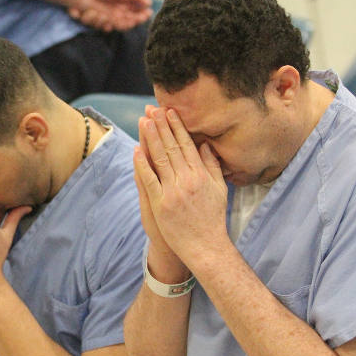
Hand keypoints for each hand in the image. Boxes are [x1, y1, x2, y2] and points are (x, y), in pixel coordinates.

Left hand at [135, 107, 228, 267]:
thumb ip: (212, 166)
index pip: (187, 145)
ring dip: (151, 138)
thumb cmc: (212, 218)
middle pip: (171, 147)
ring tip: (144, 121)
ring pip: (159, 159)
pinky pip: (149, 180)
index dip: (177, 127)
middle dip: (162, 126)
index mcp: (201, 175)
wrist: (205, 246)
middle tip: (153, 109)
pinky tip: (136, 150)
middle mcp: (188, 180)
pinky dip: (142, 164)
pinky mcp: (160, 204)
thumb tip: (205, 145)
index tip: (170, 112)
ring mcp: (173, 192)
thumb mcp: (219, 189)